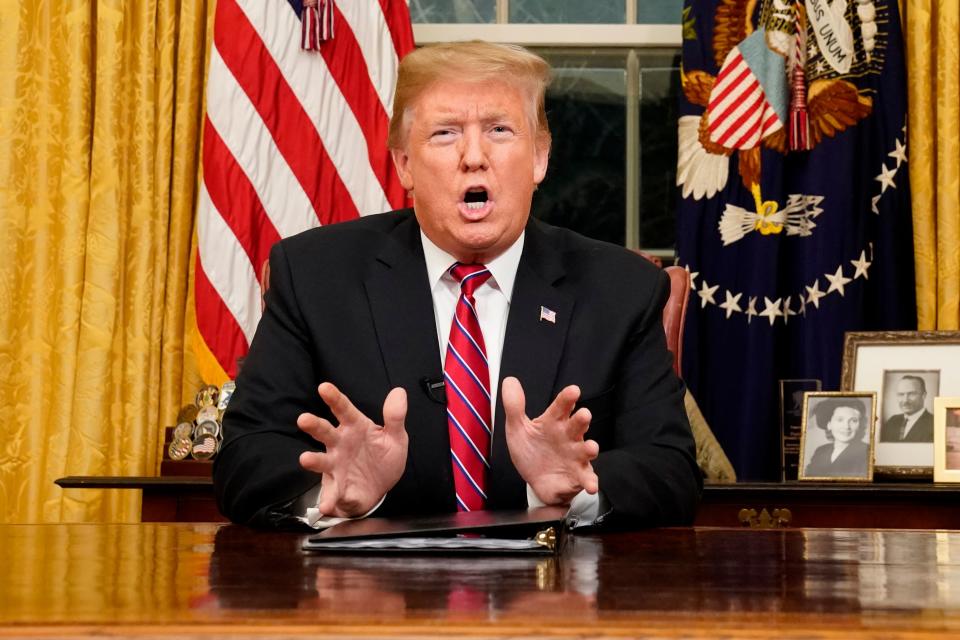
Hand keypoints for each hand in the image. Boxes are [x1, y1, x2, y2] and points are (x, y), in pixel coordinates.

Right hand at [297, 383, 408, 516]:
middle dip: (314, 425)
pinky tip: (326, 505)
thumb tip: (399, 392)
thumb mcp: (395, 437)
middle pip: (325, 432)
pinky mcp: (337, 488)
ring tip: (305, 459)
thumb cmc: (382, 456)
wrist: (380, 487)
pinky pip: (332, 493)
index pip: (344, 409)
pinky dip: (328, 499)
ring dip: (313, 460)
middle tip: (303, 419)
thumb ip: (395, 416)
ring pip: (321, 461)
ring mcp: (336, 466)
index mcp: (355, 427)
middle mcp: (340, 444)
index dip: (334, 398)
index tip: (324, 387)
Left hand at [501, 377, 599, 505]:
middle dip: (582, 420)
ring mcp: (575, 456)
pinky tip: (592, 485)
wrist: (535, 480)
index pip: (562, 406)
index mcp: (554, 422)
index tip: (574, 390)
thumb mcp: (517, 428)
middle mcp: (569, 436)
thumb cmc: (531, 450)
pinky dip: (591, 482)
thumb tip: (509, 381)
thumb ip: (514, 406)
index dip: (567, 398)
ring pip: (586, 450)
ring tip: (591, 448)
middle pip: (577, 425)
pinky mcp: (577, 476)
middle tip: (584, 414)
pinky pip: (587, 478)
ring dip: (590, 448)